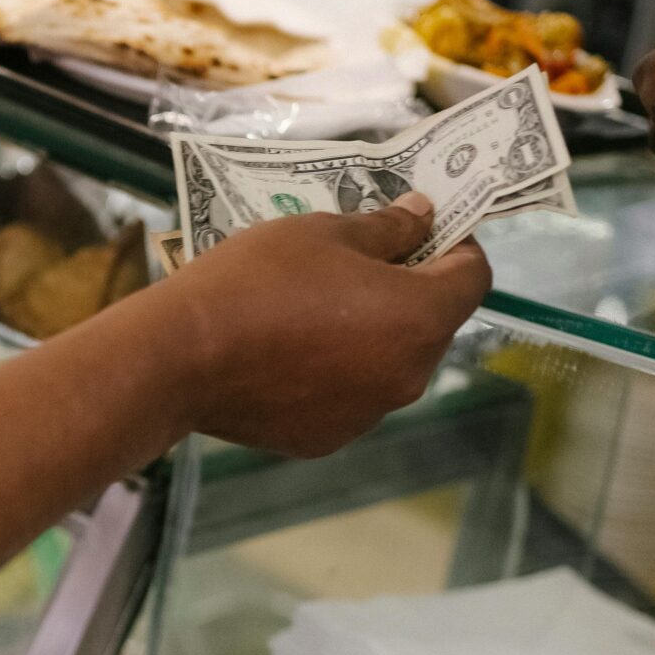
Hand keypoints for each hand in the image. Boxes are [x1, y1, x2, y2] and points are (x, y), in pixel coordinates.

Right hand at [135, 195, 491, 457]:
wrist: (181, 358)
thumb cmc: (258, 281)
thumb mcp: (324, 232)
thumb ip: (388, 228)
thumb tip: (424, 216)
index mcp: (419, 318)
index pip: (473, 277)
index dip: (456, 245)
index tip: (421, 227)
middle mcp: (409, 376)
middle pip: (433, 324)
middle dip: (410, 290)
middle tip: (359, 262)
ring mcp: (368, 414)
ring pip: (391, 363)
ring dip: (373, 334)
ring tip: (315, 309)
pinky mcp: (327, 438)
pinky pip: (350, 396)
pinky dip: (336, 372)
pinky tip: (289, 352)